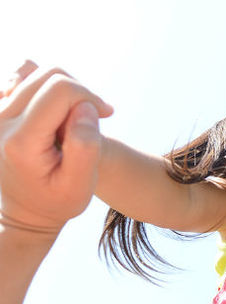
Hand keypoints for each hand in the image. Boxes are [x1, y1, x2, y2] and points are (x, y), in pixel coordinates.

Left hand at [0, 60, 112, 231]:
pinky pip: (22, 76)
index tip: (105, 116)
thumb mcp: (81, 186)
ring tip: (74, 117)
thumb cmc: (58, 200)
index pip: (60, 90)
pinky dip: (46, 87)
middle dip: (80, 92)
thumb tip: (85, 108)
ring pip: (37, 72)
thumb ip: (85, 147)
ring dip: (65, 90)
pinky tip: (55, 109)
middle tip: (93, 117)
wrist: (26, 211)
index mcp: (21, 141)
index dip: (89, 97)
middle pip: (49, 76)